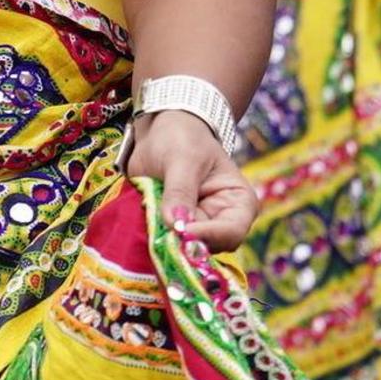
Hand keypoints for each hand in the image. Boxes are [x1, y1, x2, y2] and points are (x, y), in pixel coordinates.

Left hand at [129, 108, 255, 251]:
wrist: (161, 129)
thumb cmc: (182, 137)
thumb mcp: (182, 159)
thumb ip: (180, 192)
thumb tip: (176, 226)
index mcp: (239, 203)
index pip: (231, 232)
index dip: (206, 236)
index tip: (179, 231)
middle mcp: (221, 221)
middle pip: (208, 248)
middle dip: (184, 244)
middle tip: (158, 234)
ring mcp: (196, 227)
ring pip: (184, 250)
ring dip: (166, 242)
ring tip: (147, 223)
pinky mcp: (173, 229)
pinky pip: (165, 244)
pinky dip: (154, 239)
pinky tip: (141, 227)